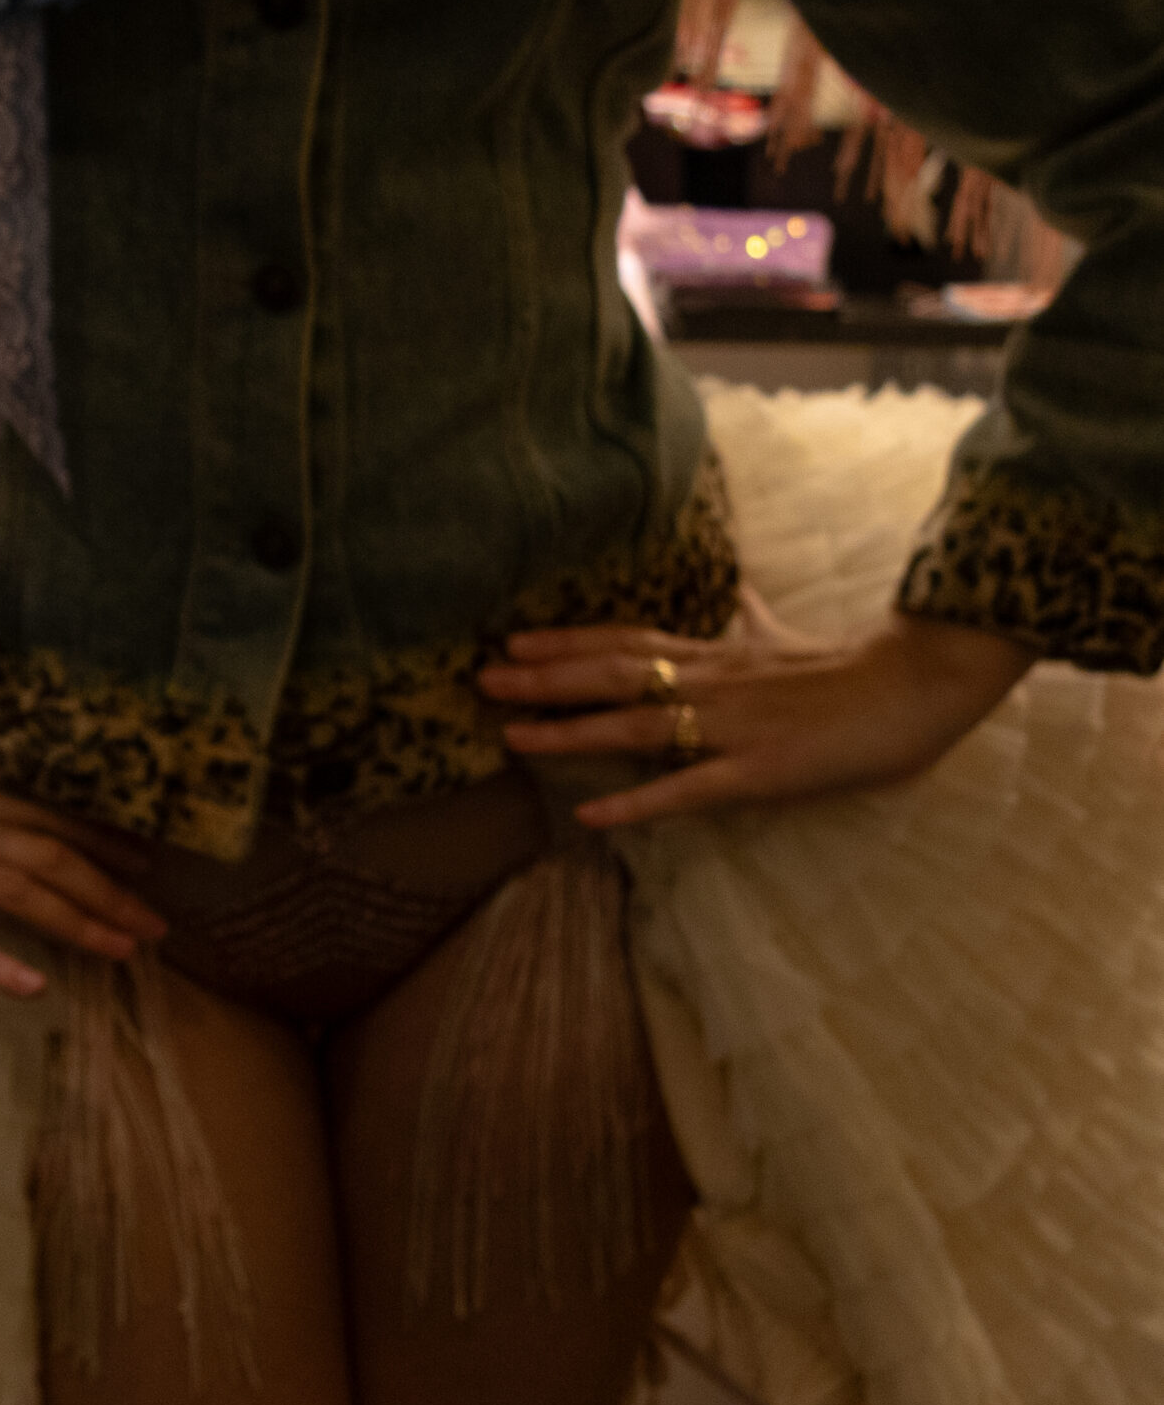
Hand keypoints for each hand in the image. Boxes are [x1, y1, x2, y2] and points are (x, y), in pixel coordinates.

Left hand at [477, 589, 1033, 830]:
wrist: (923, 682)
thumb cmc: (863, 669)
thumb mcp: (797, 636)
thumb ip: (758, 617)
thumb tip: (743, 587)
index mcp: (723, 655)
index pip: (630, 641)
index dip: (569, 642)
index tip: (515, 640)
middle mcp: (716, 683)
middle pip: (615, 675)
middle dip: (546, 678)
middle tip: (482, 677)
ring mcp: (734, 727)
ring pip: (637, 727)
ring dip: (570, 732)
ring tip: (511, 736)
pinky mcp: (761, 771)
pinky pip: (688, 791)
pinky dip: (637, 804)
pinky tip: (591, 817)